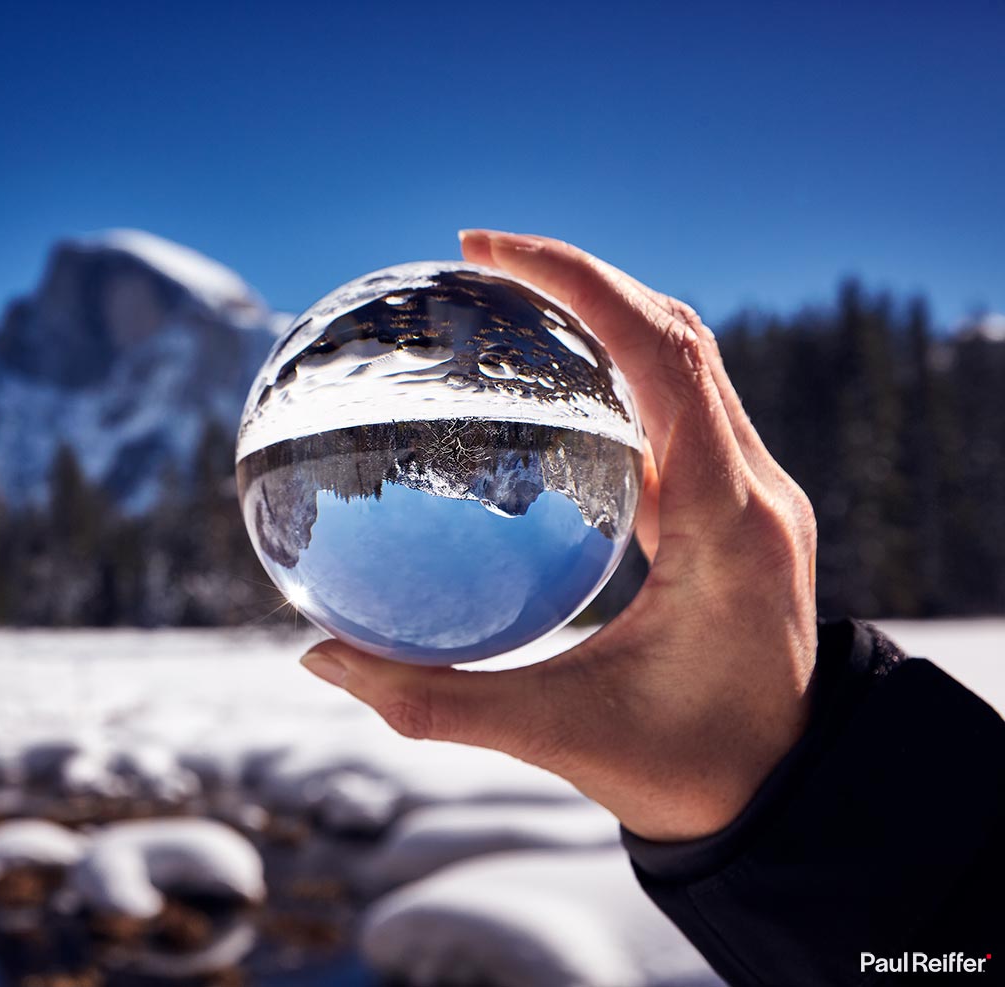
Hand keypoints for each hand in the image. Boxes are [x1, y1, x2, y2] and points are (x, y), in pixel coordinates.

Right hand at [299, 231, 818, 841]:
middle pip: (678, 334)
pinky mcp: (740, 513)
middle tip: (479, 255)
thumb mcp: (556, 735)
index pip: (664, 357)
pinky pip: (681, 410)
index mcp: (726, 524)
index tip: (485, 246)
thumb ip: (436, 703)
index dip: (580, 283)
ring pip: (687, 362)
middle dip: (582, 277)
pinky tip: (546, 389)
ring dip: (606, 312)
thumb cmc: (687, 769)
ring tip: (509, 302)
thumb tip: (320, 660)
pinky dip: (618, 372)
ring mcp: (755, 497)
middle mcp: (754, 491)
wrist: (787, 796)